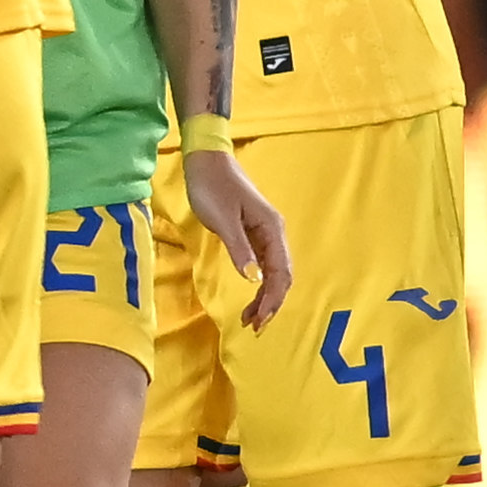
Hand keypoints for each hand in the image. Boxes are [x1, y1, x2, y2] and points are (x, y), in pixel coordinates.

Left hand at [189, 149, 292, 328]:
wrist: (206, 161)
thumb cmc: (212, 186)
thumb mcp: (222, 219)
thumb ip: (239, 248)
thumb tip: (253, 279)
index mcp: (272, 230)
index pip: (280, 273)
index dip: (273, 299)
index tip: (259, 320)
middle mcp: (274, 233)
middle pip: (281, 275)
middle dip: (271, 302)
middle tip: (254, 326)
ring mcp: (264, 232)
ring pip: (272, 271)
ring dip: (265, 295)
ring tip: (251, 318)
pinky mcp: (252, 232)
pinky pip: (262, 262)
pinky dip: (258, 281)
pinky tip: (251, 294)